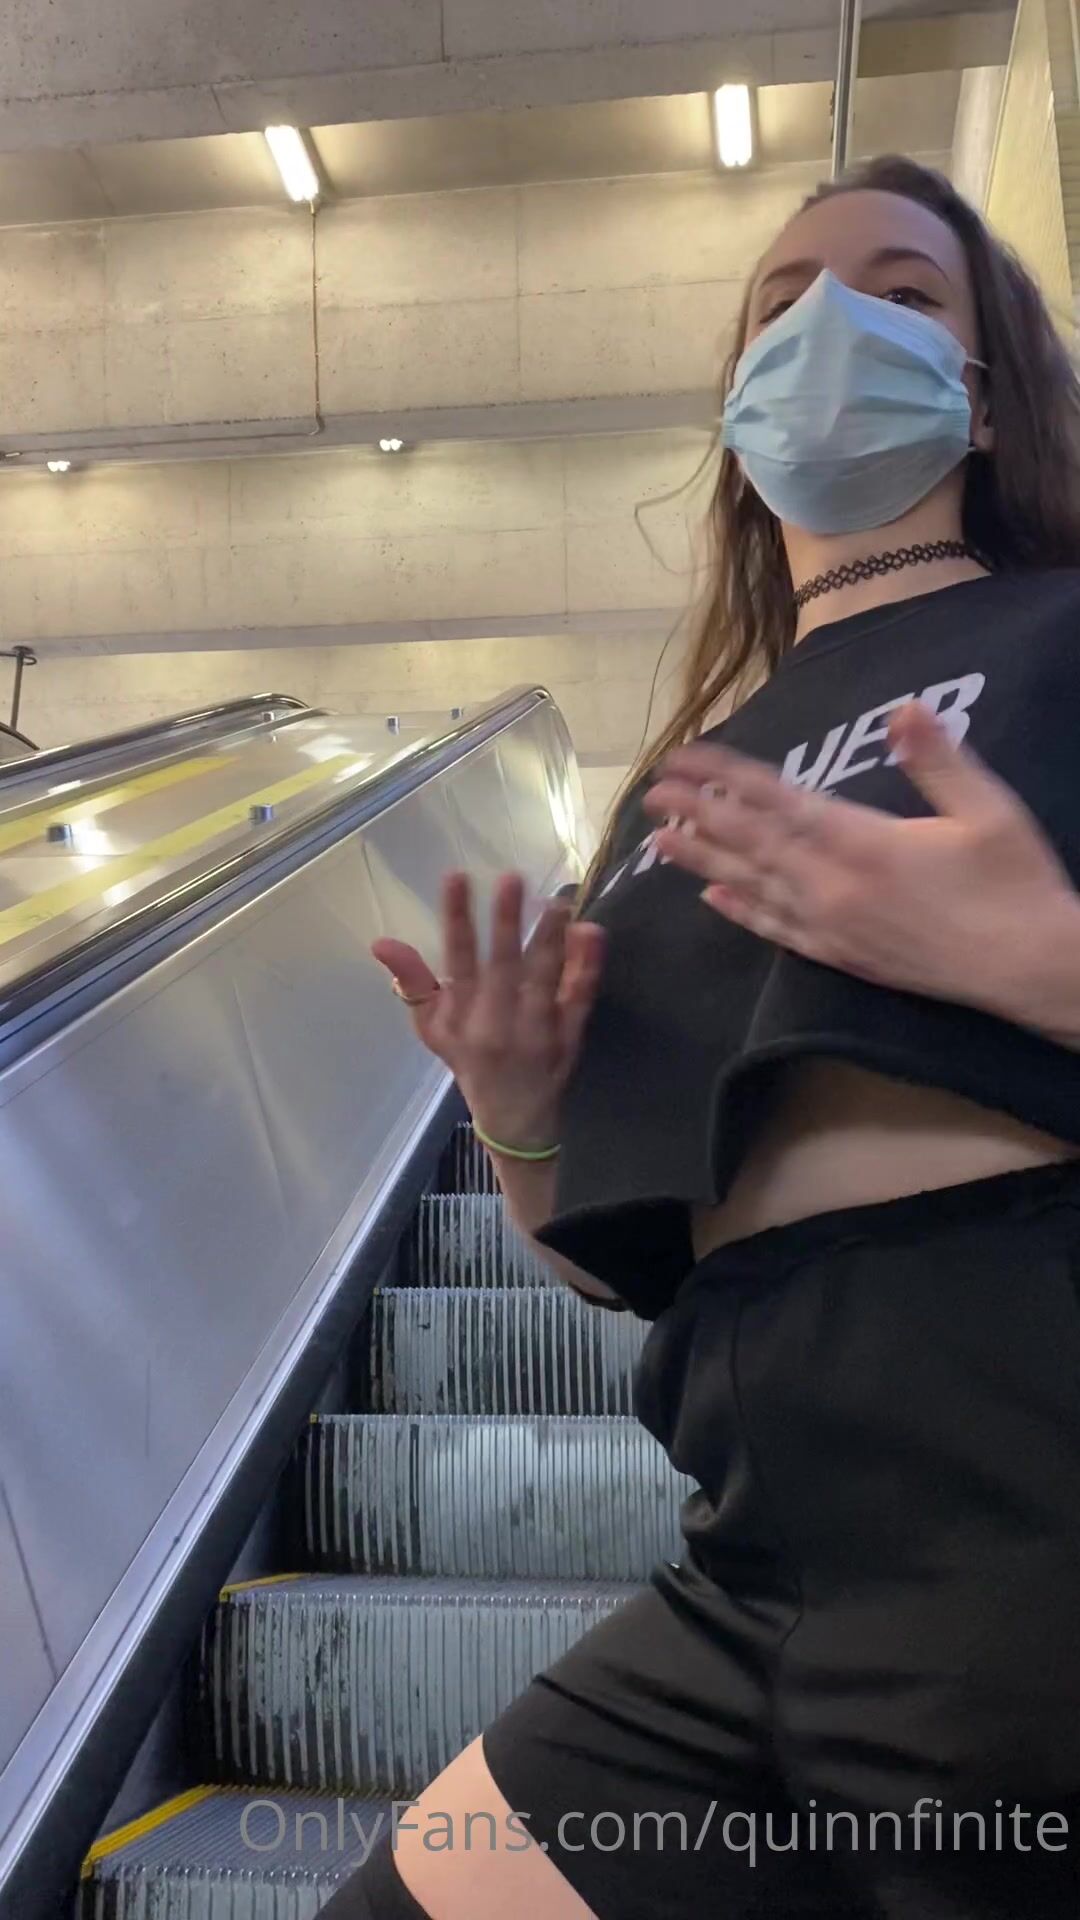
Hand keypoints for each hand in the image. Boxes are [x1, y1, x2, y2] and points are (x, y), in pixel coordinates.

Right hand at [372, 871, 604, 1149]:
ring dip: (550, 938)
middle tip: (511, 879)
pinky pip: (580, 996)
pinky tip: (591, 932)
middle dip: (506, 922)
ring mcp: (539, 1030)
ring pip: (545, 978)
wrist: (515, 1118)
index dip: (455, 919)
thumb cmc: (469, 1062)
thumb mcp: (434, 1028)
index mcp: (463, 1017)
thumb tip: (380, 941)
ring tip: (556, 900)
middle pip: (503, 967)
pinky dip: (587, 965)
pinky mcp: (571, 1034)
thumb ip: (412, 983)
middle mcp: (500, 1023)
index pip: (456, 961)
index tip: (457, 876)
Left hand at [642, 701, 1079, 1022]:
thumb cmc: (1014, 884)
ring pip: (753, 888)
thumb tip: (904, 708)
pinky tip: (713, 900)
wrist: (1031, 970)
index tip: (685, 758)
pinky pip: (778, 931)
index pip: (778, 801)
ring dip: (704, 862)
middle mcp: (835, 887)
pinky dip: (741, 912)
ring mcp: (834, 927)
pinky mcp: (843, 958)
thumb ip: (939, 760)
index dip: (727, 777)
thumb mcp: (989, 811)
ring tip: (661, 842)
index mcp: (864, 843)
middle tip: (651, 794)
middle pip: (751, 844)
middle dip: (698, 814)